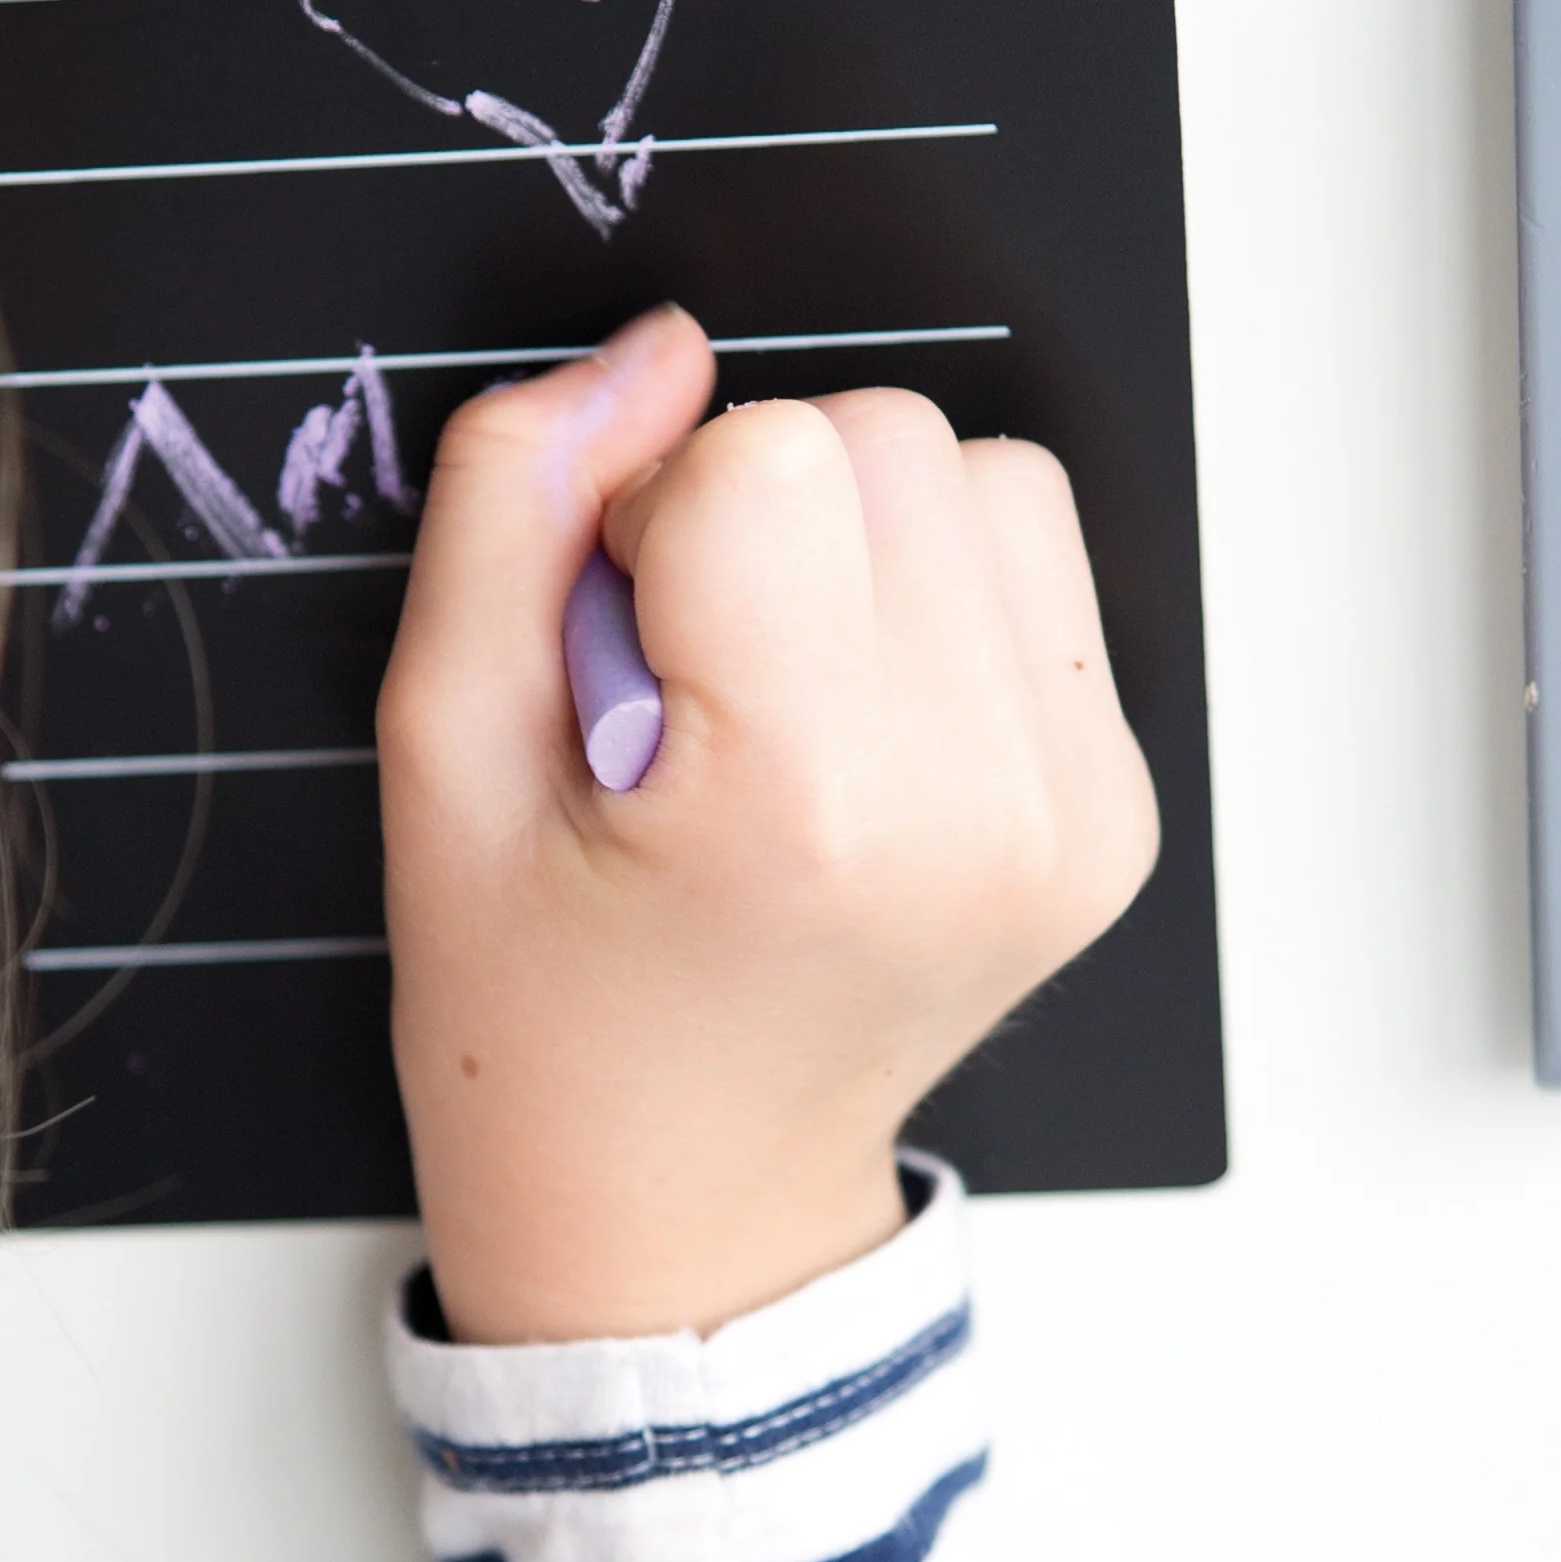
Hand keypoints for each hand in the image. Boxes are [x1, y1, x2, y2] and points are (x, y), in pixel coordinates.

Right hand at [378, 306, 1159, 1344]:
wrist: (681, 1208)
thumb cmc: (542, 1011)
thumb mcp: (445, 761)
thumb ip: (512, 513)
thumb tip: (653, 352)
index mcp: (809, 807)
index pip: (765, 457)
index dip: (653, 517)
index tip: (620, 659)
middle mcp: (979, 808)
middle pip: (887, 438)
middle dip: (764, 515)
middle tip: (689, 694)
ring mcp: (1072, 819)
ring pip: (987, 480)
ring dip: (866, 547)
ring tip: (777, 707)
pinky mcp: (1115, 818)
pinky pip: (1044, 576)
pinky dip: (942, 614)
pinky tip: (858, 738)